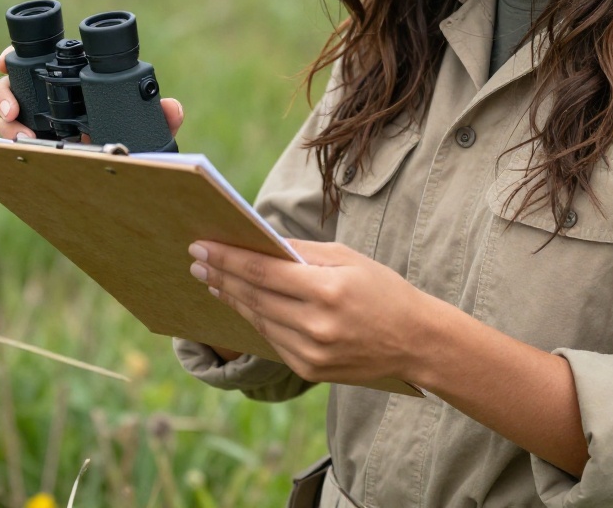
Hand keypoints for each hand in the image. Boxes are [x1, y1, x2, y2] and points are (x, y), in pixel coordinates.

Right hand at [0, 46, 184, 140]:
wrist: (131, 168)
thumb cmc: (137, 134)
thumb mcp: (148, 123)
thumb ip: (160, 114)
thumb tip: (171, 107)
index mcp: (74, 81)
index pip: (37, 61)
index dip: (12, 59)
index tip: (2, 62)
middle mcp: (51, 99)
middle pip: (13, 88)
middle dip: (4, 96)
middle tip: (13, 112)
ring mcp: (41, 124)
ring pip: (9, 119)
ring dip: (8, 126)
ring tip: (24, 140)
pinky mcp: (37, 148)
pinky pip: (14, 146)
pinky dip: (10, 148)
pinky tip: (20, 153)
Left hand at [188, 239, 428, 385]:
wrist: (416, 341)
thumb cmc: (383, 289)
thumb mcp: (349, 258)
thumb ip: (303, 252)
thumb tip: (262, 241)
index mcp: (327, 289)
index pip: (263, 271)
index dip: (228, 258)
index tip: (202, 246)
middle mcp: (316, 325)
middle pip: (254, 296)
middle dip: (221, 276)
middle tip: (196, 260)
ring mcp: (312, 352)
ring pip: (259, 320)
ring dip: (231, 298)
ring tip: (211, 280)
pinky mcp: (311, 371)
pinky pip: (273, 341)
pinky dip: (254, 320)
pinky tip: (240, 304)